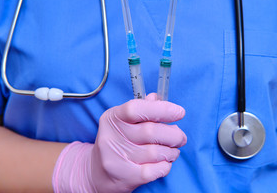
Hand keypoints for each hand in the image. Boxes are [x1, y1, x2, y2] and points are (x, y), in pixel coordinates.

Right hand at [52, 93, 186, 192]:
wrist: (96, 174)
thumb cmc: (117, 142)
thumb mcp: (123, 122)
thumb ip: (142, 108)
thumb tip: (157, 98)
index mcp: (112, 118)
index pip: (136, 109)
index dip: (161, 109)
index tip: (180, 112)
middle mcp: (111, 137)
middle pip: (151, 132)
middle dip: (174, 134)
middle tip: (180, 137)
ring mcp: (116, 159)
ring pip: (156, 152)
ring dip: (171, 151)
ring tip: (173, 151)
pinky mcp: (124, 177)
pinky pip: (154, 170)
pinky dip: (165, 166)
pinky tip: (165, 162)